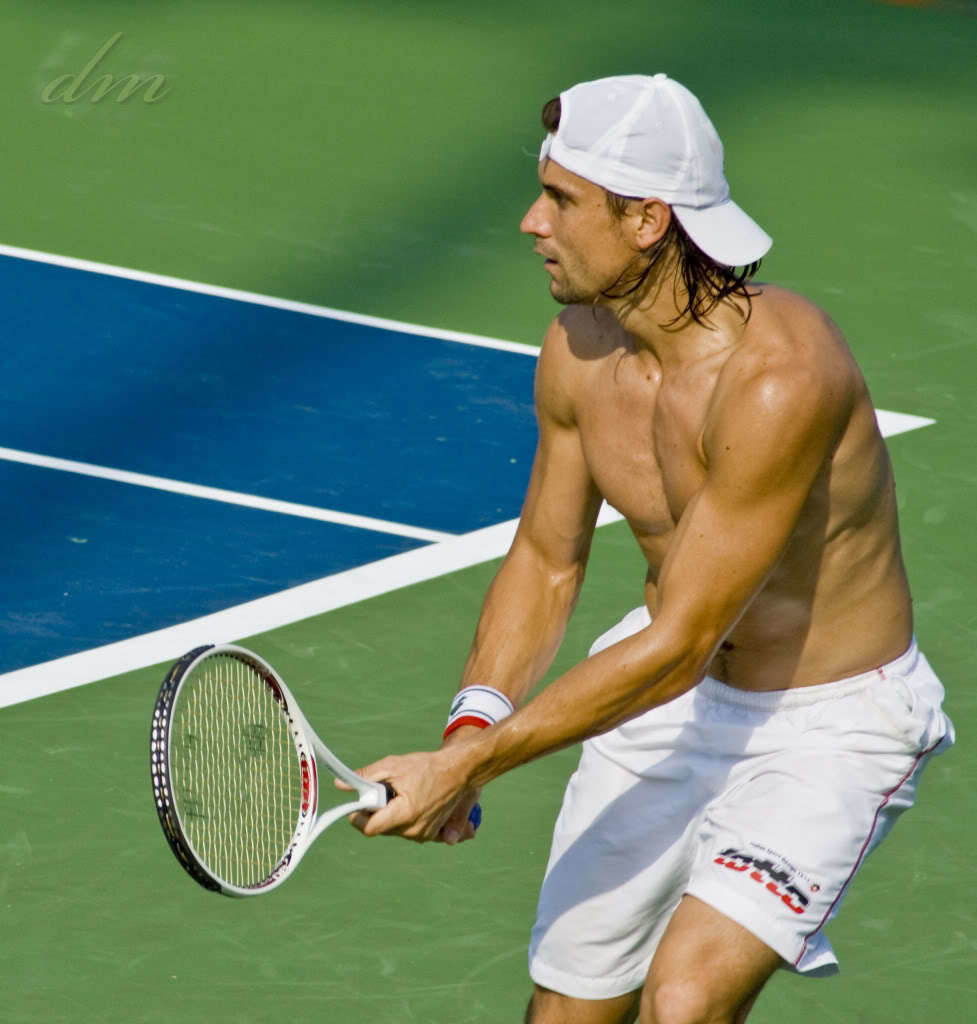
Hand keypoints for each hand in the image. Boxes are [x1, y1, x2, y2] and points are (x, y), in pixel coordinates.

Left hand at [339, 748, 474, 843]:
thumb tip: (341, 785)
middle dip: (376, 812)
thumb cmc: (427, 767)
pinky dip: (403, 818)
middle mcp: (414, 830)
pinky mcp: (430, 834)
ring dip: (390, 815)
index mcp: (404, 814)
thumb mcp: (393, 765)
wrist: (459, 771)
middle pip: (380, 829)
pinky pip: (407, 831)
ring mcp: (423, 835)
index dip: (359, 816)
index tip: (358, 804)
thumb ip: (366, 777)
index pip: (370, 828)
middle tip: (382, 792)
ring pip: (393, 830)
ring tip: (400, 794)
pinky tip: (411, 801)